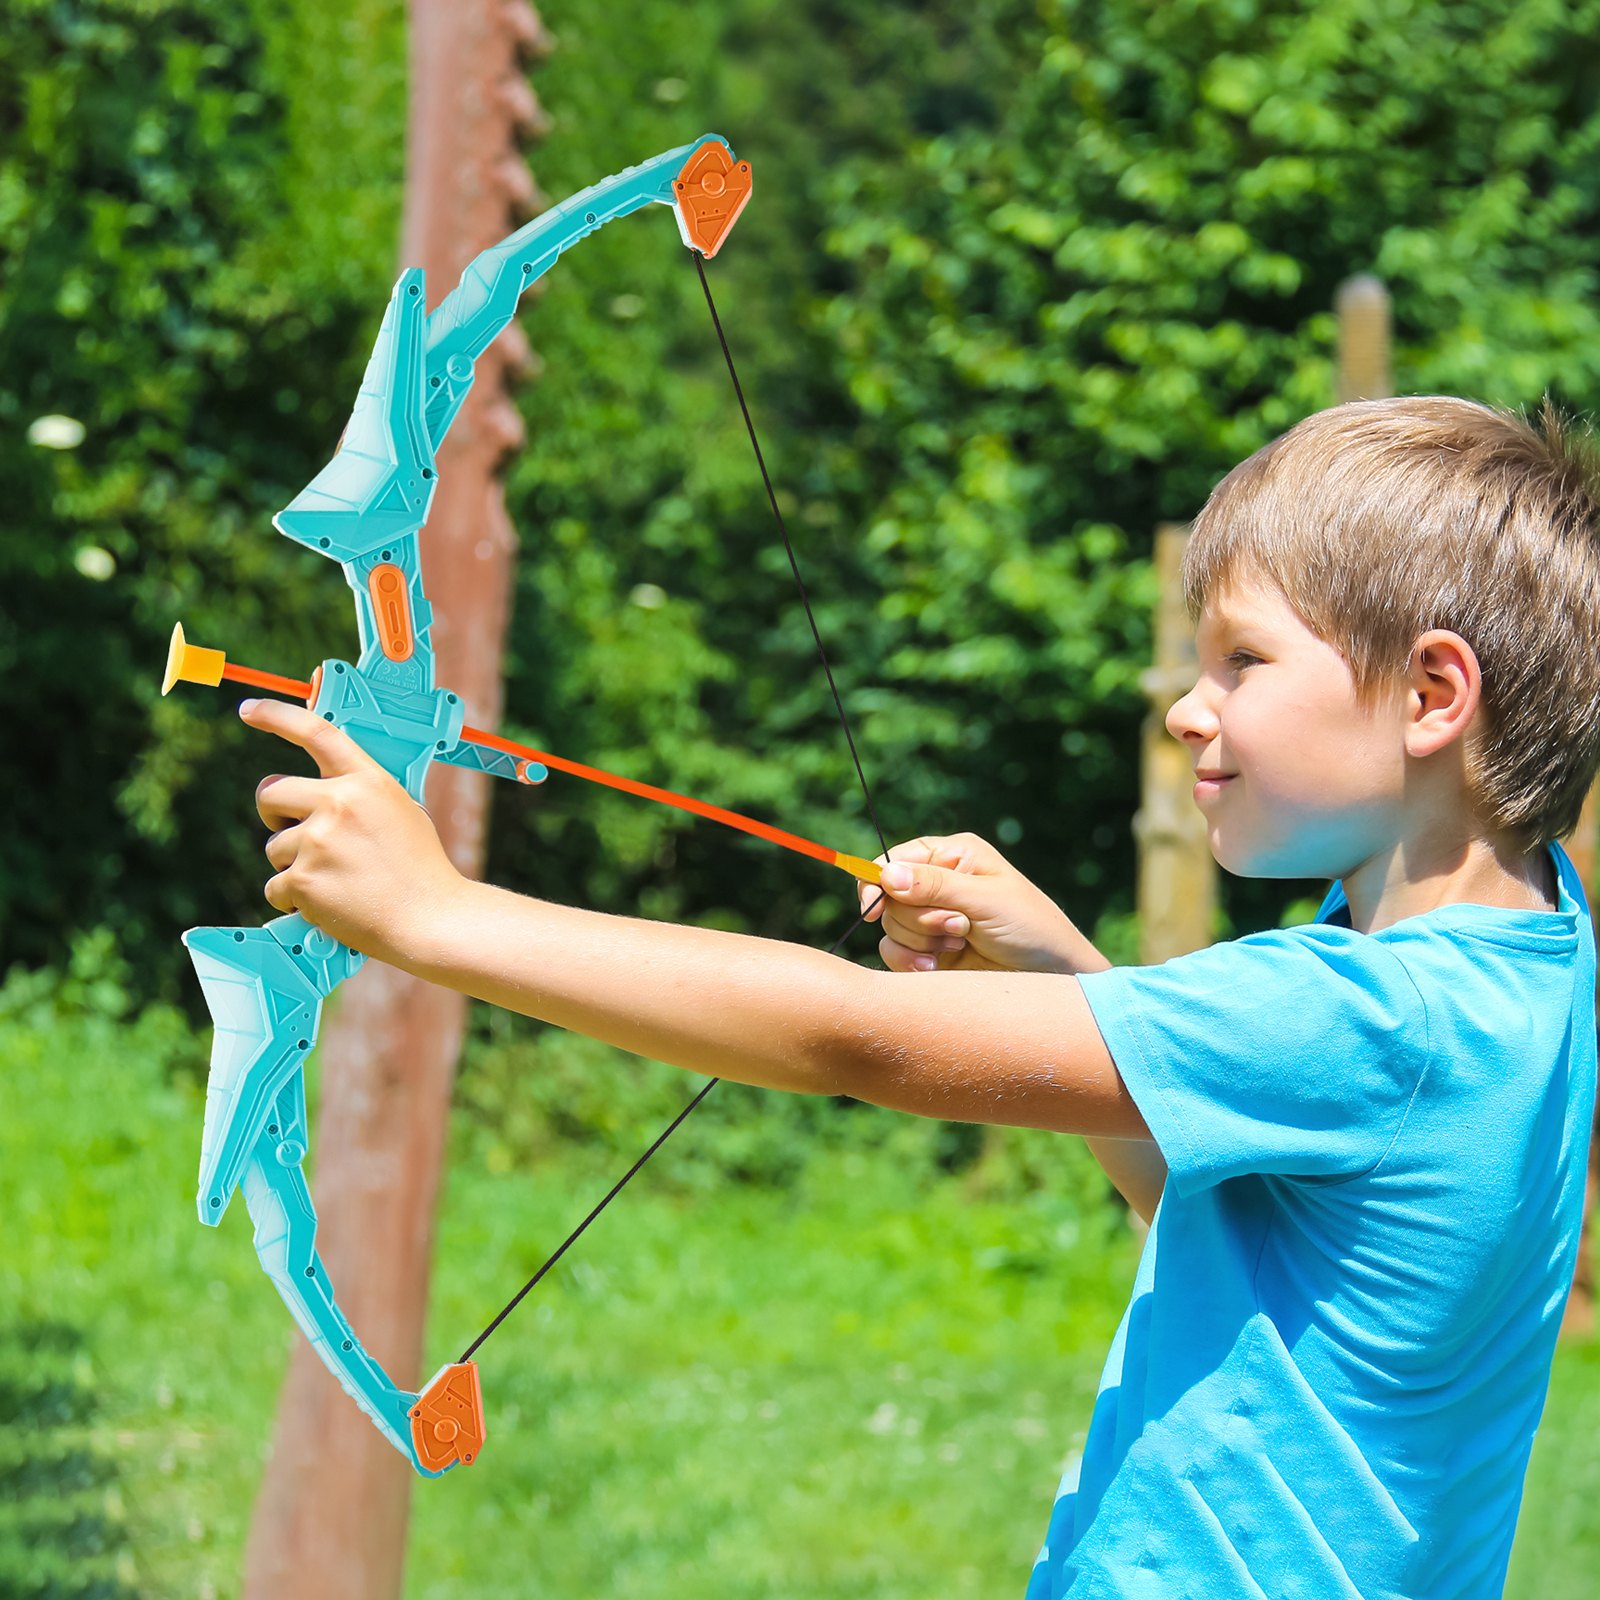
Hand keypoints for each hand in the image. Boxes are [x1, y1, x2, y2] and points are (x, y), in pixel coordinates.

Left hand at [240, 698, 465, 963]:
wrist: (430, 919)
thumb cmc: (420, 869)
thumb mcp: (402, 811)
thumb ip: (361, 794)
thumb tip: (321, 789)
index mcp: (368, 781)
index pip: (315, 732)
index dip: (276, 716)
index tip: (249, 710)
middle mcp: (340, 803)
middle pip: (271, 793)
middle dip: (274, 814)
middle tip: (290, 832)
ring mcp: (318, 842)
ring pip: (274, 848)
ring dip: (293, 866)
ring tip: (335, 882)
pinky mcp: (304, 881)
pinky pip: (276, 888)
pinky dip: (295, 900)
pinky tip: (329, 905)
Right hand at [860, 833, 1108, 976]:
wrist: (1051, 977)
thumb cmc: (1030, 927)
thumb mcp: (986, 900)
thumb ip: (935, 886)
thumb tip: (886, 874)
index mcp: (954, 856)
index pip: (896, 858)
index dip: (878, 880)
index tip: (874, 904)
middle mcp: (937, 884)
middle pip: (889, 896)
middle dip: (920, 916)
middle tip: (959, 927)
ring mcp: (931, 919)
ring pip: (890, 926)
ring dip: (922, 939)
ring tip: (960, 943)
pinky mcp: (927, 952)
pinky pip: (893, 953)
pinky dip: (910, 961)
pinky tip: (937, 968)